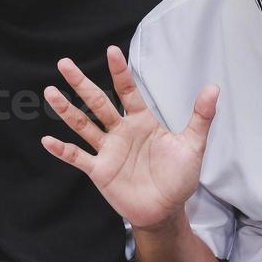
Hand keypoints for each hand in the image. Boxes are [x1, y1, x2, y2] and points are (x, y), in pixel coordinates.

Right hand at [41, 46, 217, 231]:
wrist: (166, 210)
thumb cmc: (178, 177)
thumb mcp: (193, 145)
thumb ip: (200, 117)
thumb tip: (213, 88)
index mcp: (142, 121)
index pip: (128, 91)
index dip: (119, 72)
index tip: (111, 51)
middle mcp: (121, 132)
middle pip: (98, 102)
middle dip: (82, 84)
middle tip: (64, 63)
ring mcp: (108, 150)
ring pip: (83, 125)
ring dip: (67, 110)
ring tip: (50, 92)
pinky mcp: (100, 171)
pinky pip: (78, 157)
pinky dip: (62, 150)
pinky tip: (47, 140)